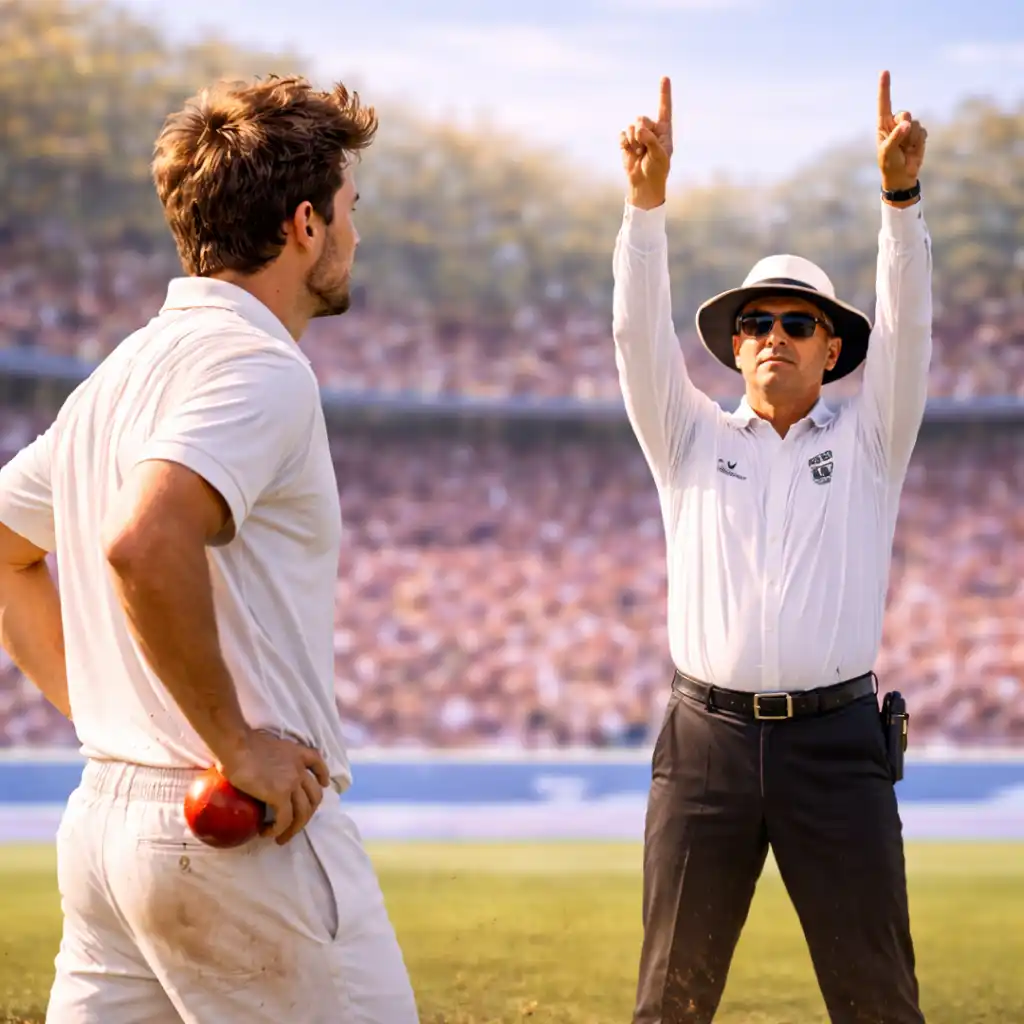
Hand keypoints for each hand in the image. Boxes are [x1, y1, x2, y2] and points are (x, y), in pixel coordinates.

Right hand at [218, 729, 330, 844]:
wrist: (236, 746)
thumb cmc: (241, 743)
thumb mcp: (266, 745)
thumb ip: (271, 757)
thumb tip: (257, 767)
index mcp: (296, 753)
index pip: (317, 763)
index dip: (322, 775)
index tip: (323, 783)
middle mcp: (299, 768)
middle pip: (314, 795)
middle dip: (308, 813)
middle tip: (295, 824)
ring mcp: (292, 782)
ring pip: (303, 812)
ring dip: (294, 828)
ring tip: (282, 838)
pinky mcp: (280, 796)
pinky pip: (285, 819)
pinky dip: (278, 830)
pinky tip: (267, 832)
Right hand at [621, 76, 672, 209]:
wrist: (644, 183)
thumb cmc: (657, 169)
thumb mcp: (660, 155)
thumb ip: (651, 140)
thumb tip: (638, 130)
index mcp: (664, 130)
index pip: (664, 109)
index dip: (664, 93)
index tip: (664, 77)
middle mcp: (651, 129)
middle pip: (642, 118)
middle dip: (642, 132)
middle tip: (645, 148)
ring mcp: (638, 135)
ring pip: (631, 127)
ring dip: (634, 142)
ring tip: (639, 154)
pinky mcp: (626, 142)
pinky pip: (622, 135)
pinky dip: (625, 144)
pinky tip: (630, 152)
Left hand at [877, 70, 926, 194]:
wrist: (902, 175)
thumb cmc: (889, 163)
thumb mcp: (887, 152)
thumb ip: (896, 137)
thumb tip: (906, 123)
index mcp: (883, 125)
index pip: (884, 103)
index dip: (884, 88)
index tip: (884, 71)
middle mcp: (896, 123)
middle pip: (904, 113)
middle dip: (904, 127)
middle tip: (900, 142)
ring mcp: (908, 128)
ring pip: (915, 123)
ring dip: (911, 138)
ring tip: (905, 149)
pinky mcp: (919, 134)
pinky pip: (922, 132)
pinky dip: (919, 142)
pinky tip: (913, 150)